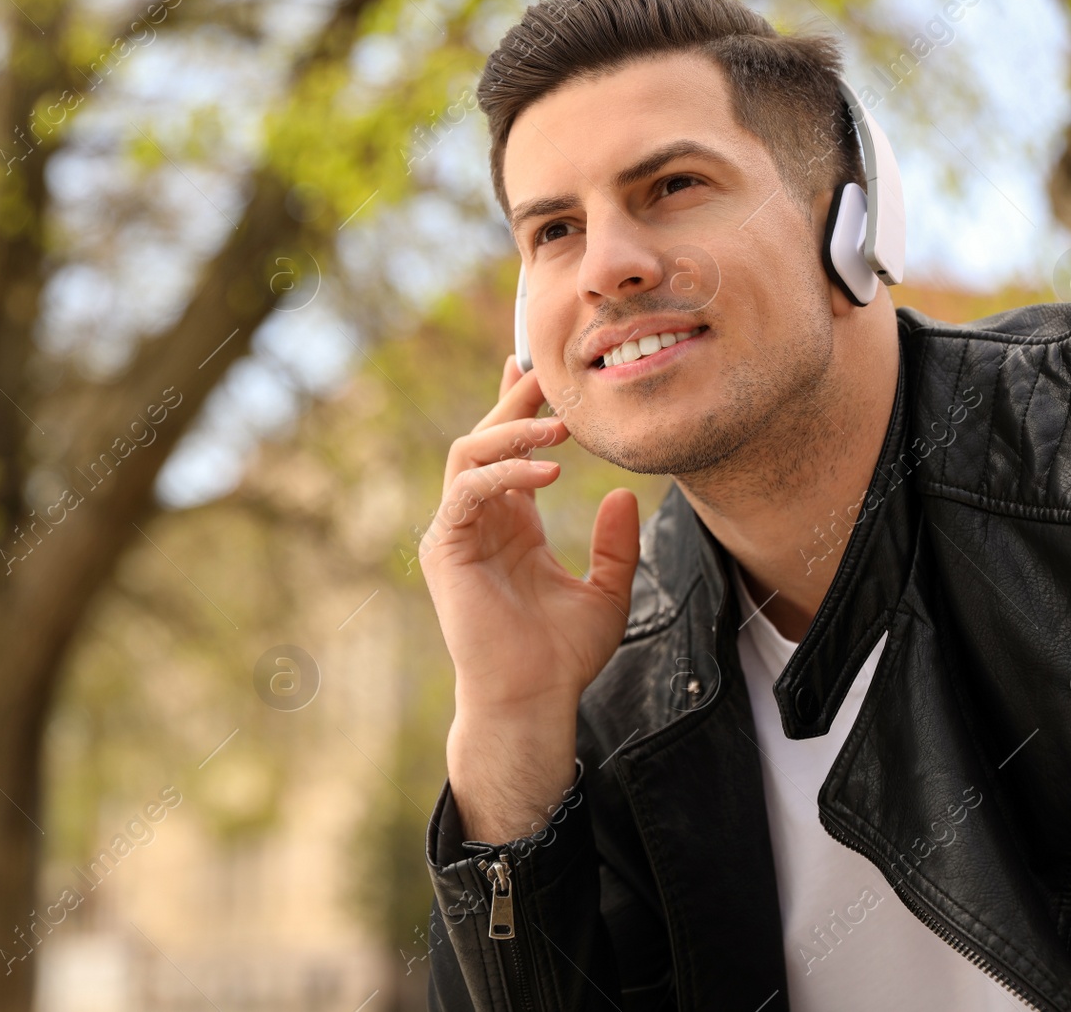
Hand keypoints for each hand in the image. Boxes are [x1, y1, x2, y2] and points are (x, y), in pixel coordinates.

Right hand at [420, 355, 639, 841]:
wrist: (532, 700)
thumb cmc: (562, 657)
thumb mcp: (606, 592)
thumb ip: (616, 545)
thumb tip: (624, 494)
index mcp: (511, 525)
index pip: (509, 449)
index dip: (522, 407)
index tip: (544, 371)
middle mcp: (479, 521)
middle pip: (485, 438)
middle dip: (516, 402)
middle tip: (551, 375)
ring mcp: (458, 532)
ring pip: (469, 454)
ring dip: (512, 430)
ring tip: (560, 425)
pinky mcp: (446, 548)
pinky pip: (467, 491)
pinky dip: (504, 472)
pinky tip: (548, 471)